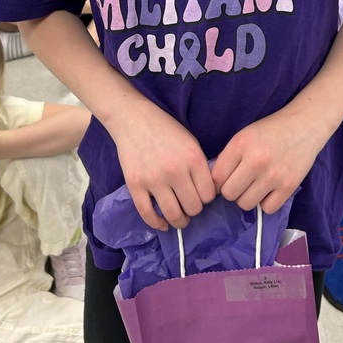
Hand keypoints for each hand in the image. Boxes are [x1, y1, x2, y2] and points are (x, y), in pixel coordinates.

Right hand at [112, 102, 215, 230]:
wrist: (134, 119)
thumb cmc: (166, 129)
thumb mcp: (191, 142)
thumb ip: (199, 166)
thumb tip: (207, 194)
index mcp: (193, 158)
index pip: (208, 194)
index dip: (206, 198)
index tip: (200, 195)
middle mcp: (176, 171)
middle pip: (193, 207)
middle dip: (193, 209)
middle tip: (189, 205)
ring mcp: (154, 179)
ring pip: (174, 215)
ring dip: (179, 221)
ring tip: (179, 218)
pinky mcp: (135, 185)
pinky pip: (148, 214)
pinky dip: (157, 224)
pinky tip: (162, 223)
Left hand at [212, 110, 325, 215]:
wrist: (304, 125)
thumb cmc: (270, 130)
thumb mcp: (244, 136)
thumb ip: (229, 158)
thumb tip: (213, 186)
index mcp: (240, 144)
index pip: (216, 177)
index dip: (219, 181)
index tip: (227, 178)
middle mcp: (255, 160)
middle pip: (229, 194)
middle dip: (232, 190)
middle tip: (242, 182)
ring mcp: (273, 175)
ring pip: (245, 204)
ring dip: (248, 197)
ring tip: (256, 185)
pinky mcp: (289, 186)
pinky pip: (267, 209)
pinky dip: (266, 202)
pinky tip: (270, 189)